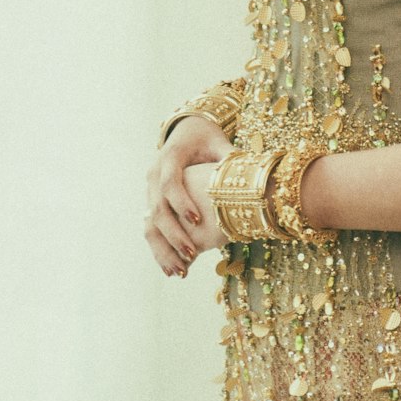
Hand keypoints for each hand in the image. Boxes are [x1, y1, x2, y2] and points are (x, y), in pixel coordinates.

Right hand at [144, 115, 231, 276]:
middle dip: (173, 234)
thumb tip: (251, 167)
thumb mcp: (218, 142)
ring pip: (149, 223)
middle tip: (192, 254)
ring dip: (163, 249)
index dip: (182, 203)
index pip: (170, 182)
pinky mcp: (152, 201)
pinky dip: (161, 249)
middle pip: (157, 208)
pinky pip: (150, 228)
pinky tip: (173, 268)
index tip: (197, 221)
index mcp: (170, 157)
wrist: (185, 129)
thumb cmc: (206, 137)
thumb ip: (230, 156)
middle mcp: (154, 174)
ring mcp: (150, 189)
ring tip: (180, 271)